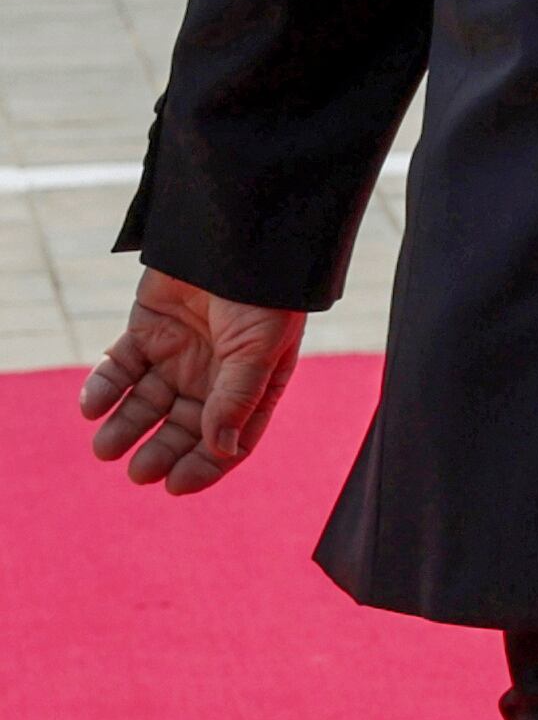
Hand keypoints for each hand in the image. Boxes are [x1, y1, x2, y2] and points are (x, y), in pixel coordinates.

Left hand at [79, 270, 308, 494]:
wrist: (234, 234)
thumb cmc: (262, 294)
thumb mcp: (259, 348)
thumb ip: (236, 398)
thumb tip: (219, 449)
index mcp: (253, 383)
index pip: (229, 438)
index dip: (204, 465)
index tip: (175, 485)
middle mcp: (214, 374)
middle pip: (183, 428)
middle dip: (160, 452)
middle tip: (139, 471)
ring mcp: (178, 352)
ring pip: (145, 404)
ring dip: (124, 429)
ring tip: (105, 448)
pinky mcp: (147, 330)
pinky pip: (119, 369)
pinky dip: (103, 389)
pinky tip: (93, 406)